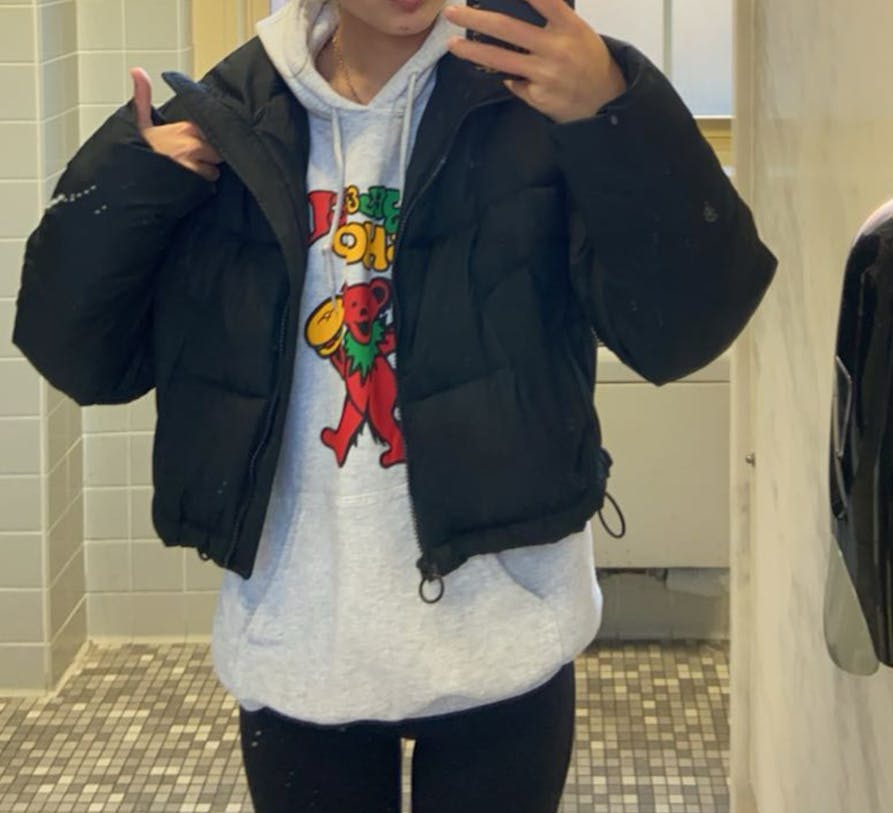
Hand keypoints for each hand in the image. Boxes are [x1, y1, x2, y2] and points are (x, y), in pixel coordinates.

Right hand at [129, 67, 223, 181]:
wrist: (124, 180)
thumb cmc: (134, 153)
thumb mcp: (137, 122)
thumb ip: (143, 97)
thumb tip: (138, 71)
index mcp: (184, 129)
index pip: (210, 130)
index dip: (205, 137)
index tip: (196, 141)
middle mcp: (193, 146)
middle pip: (217, 152)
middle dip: (208, 156)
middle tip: (192, 160)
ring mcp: (195, 167)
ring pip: (213, 171)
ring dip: (205, 173)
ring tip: (188, 174)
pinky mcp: (195, 186)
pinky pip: (208, 187)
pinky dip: (201, 187)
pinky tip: (187, 186)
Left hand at [443, 0, 626, 123]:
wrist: (604, 99)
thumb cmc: (587, 59)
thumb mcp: (577, 31)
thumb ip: (550, 20)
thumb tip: (512, 9)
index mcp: (570, 26)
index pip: (543, 0)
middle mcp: (556, 48)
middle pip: (507, 28)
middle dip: (475, 19)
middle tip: (451, 12)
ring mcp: (545, 74)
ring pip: (500, 59)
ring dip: (472, 51)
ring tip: (452, 44)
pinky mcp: (537, 96)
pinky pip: (514, 81)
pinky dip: (511, 76)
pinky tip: (518, 76)